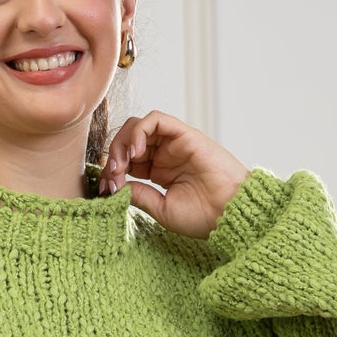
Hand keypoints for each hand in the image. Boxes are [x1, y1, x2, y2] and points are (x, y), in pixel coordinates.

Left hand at [99, 111, 250, 239]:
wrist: (231, 215)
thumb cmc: (204, 217)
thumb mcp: (162, 209)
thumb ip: (139, 195)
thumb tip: (115, 186)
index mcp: (159, 172)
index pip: (126, 160)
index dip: (111, 171)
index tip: (105, 189)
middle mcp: (165, 154)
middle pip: (128, 141)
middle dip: (113, 156)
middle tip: (111, 175)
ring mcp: (174, 143)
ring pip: (138, 127)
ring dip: (122, 142)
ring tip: (121, 164)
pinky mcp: (185, 134)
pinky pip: (156, 119)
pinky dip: (139, 131)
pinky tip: (135, 152)